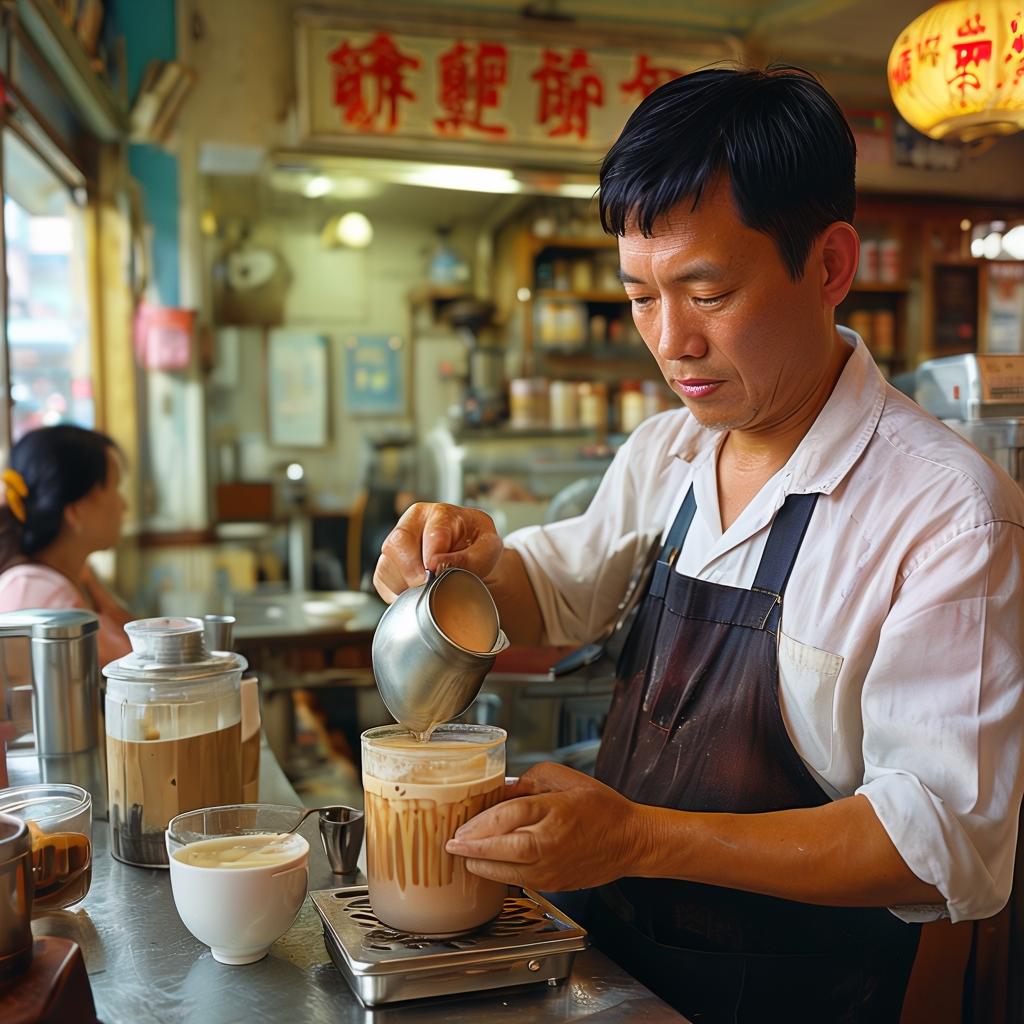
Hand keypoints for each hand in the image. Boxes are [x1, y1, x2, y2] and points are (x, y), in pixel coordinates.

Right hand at [373, 502, 502, 603]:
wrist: (472, 557)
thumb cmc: (479, 547)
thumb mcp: (488, 548)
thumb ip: (469, 557)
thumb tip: (438, 564)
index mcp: (440, 514)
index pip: (430, 534)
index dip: (433, 558)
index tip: (438, 574)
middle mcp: (413, 522)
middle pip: (397, 544)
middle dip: (412, 572)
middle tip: (427, 587)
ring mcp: (397, 541)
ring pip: (386, 564)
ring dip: (405, 584)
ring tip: (427, 590)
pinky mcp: (388, 561)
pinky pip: (381, 579)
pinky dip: (396, 592)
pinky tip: (415, 593)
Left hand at [444, 762, 646, 890]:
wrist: (629, 841)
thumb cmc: (600, 807)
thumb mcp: (563, 779)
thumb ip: (529, 782)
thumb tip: (501, 791)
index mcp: (556, 811)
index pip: (510, 815)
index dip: (481, 823)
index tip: (460, 827)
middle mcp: (552, 843)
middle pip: (504, 847)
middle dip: (473, 848)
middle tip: (452, 845)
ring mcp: (553, 868)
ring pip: (507, 872)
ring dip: (482, 865)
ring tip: (463, 856)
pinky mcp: (553, 884)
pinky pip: (519, 881)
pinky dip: (499, 875)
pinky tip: (486, 866)